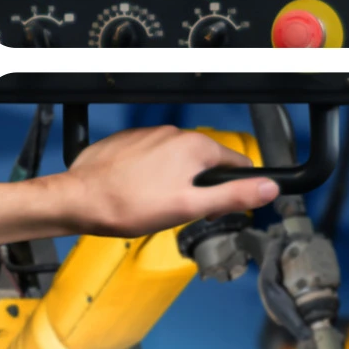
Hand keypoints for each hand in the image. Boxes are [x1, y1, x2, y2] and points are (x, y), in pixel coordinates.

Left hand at [0, 127, 278, 244]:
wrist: (79, 199)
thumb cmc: (128, 205)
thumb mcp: (189, 208)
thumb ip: (232, 197)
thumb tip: (269, 189)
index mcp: (195, 147)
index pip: (236, 163)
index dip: (234, 190)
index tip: (219, 209)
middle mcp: (173, 134)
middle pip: (206, 164)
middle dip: (201, 189)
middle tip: (182, 213)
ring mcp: (149, 137)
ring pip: (178, 163)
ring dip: (176, 183)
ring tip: (156, 206)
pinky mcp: (129, 144)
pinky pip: (152, 161)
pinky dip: (152, 178)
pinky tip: (139, 195)